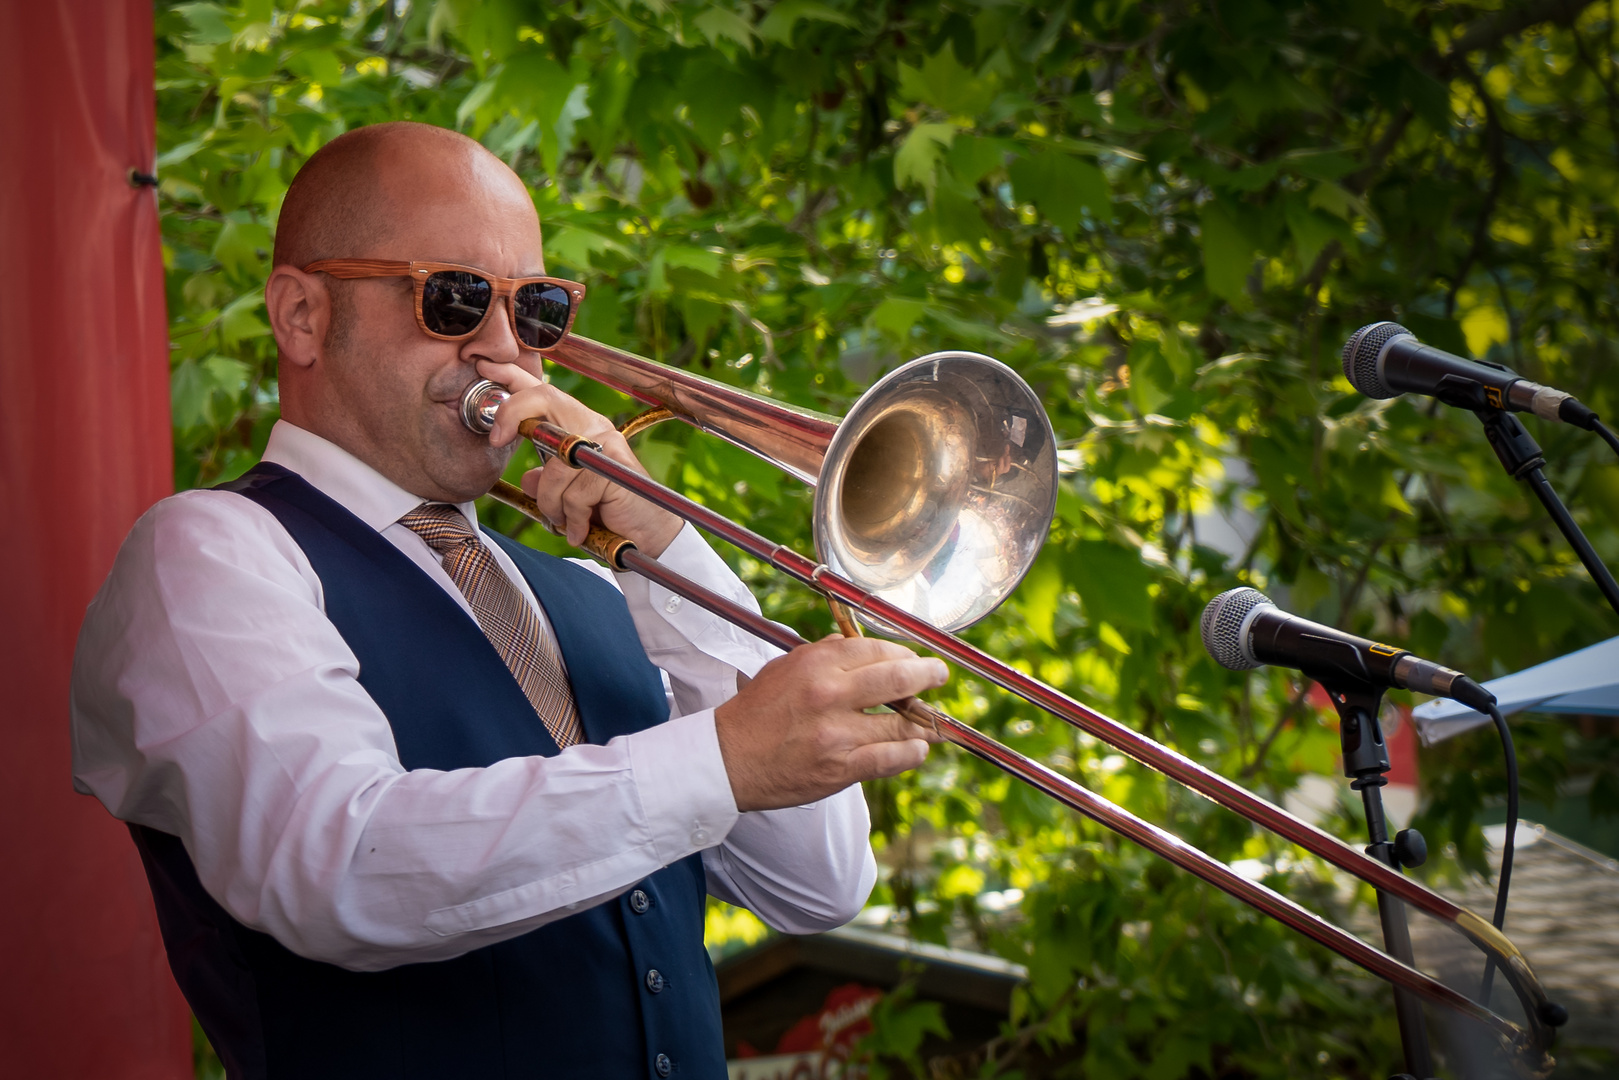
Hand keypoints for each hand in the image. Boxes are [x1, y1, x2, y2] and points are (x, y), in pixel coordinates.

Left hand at [479, 359, 683, 556]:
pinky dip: (572, 520)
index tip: (484, 366)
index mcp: (579, 426)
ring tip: (565, 521)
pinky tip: (582, 529)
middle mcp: (593, 426)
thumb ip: (546, 482)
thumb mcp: (567, 494)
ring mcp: (605, 443)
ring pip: (553, 467)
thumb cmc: (607, 511)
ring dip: (551, 504)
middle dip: (512, 412)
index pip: (545, 392)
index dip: (514, 376)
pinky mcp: (614, 468)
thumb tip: (528, 479)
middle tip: (497, 438)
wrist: (647, 536)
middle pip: (546, 399)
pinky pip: (573, 495)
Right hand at [714, 636, 947, 811]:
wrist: (728, 759)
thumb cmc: (756, 712)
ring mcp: (837, 733)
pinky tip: (917, 749)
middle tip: (938, 675)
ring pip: (901, 724)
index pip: (877, 650)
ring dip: (923, 722)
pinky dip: (911, 753)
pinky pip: (890, 759)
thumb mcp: (785, 668)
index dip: (904, 655)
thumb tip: (856, 644)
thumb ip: (823, 654)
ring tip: (929, 723)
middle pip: (899, 678)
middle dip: (928, 675)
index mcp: (817, 663)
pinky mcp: (839, 769)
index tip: (915, 661)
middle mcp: (831, 694)